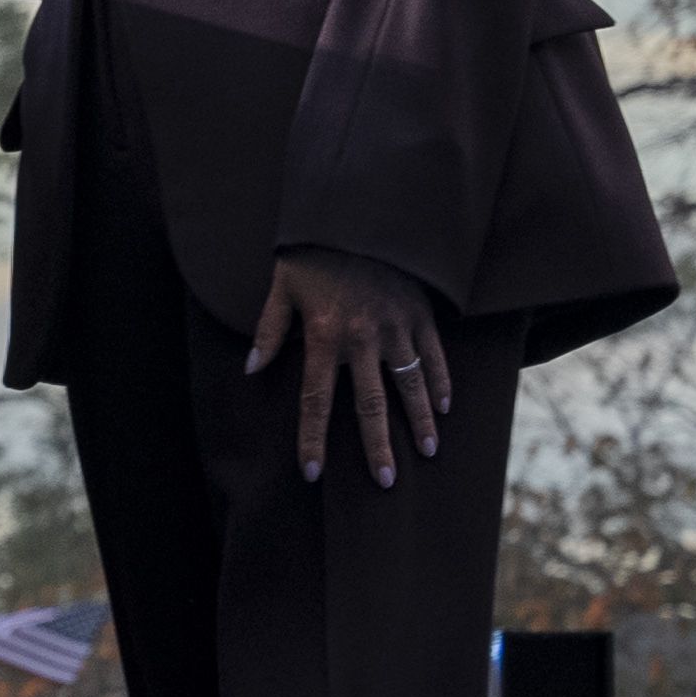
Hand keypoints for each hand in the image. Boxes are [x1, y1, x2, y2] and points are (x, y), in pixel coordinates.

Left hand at [248, 246, 443, 485]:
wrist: (361, 214)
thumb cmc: (314, 254)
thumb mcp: (282, 286)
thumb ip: (269, 330)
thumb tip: (252, 370)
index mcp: (324, 335)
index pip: (315, 400)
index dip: (312, 438)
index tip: (312, 473)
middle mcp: (362, 338)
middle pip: (370, 404)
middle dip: (376, 447)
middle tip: (385, 482)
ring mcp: (396, 328)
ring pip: (410, 385)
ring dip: (418, 422)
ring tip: (427, 452)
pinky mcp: (420, 315)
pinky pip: (434, 355)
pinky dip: (440, 382)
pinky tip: (444, 408)